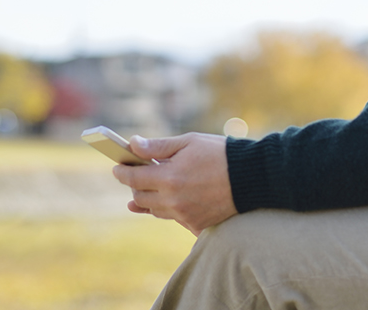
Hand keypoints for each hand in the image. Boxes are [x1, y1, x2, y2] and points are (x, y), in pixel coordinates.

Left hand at [111, 132, 236, 235]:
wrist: (251, 177)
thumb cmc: (220, 153)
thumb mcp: (188, 143)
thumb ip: (158, 147)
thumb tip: (132, 145)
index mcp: (169, 178)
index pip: (133, 178)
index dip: (122, 172)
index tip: (116, 167)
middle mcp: (173, 200)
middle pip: (140, 197)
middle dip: (134, 185)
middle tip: (133, 175)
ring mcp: (184, 215)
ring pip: (155, 210)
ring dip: (149, 198)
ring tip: (147, 190)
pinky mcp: (196, 224)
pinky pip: (173, 218)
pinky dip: (168, 208)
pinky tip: (170, 200)